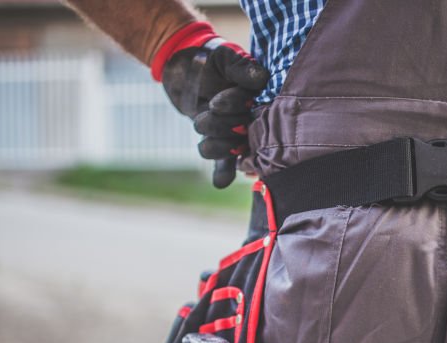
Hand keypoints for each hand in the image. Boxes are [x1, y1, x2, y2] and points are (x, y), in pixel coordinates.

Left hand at [162, 38, 269, 186]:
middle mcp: (254, 119)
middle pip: (245, 136)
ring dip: (215, 142)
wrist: (184, 65)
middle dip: (222, 125)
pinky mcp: (221, 141)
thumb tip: (262, 79)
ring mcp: (238, 132)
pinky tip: (220, 183)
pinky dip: (223, 174)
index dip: (234, 108)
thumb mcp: (225, 56)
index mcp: (261, 98)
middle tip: (210, 106)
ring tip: (200, 122)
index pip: (256, 111)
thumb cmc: (208, 57)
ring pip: (232, 150)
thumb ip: (241, 67)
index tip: (216, 101)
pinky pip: (225, 163)